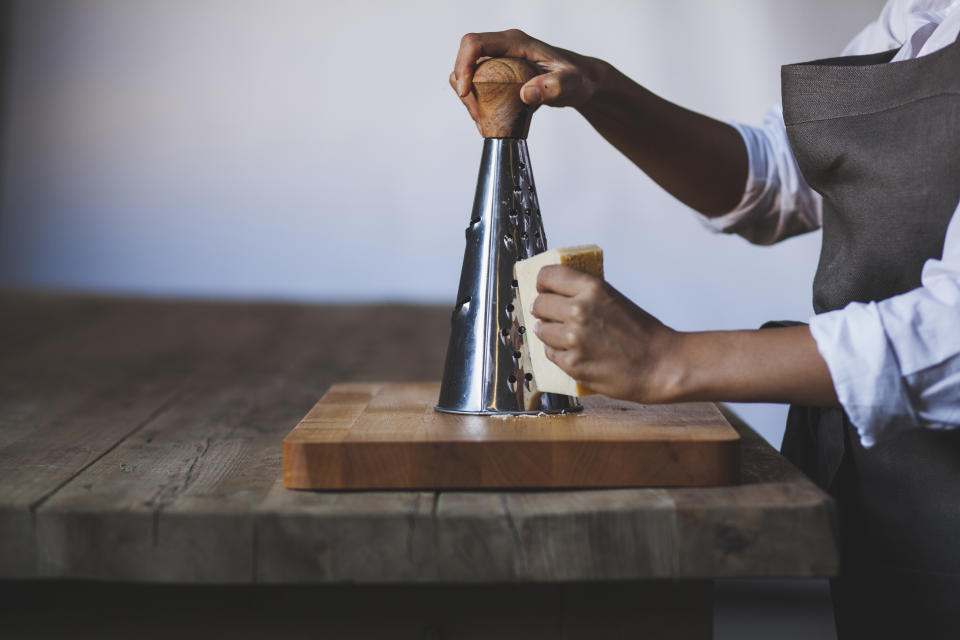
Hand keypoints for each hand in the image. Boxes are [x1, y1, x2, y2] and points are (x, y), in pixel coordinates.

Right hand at [449, 29, 604, 126]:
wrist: (579, 82)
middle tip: (479, 117)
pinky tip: (489, 121)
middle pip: (465, 61)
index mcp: (515, 43)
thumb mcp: (570, 83)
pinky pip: (477, 86)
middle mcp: (502, 48)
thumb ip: (552, 87)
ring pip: (468, 75)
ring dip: (469, 100)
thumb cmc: (576, 78)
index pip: (475, 43)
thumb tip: (526, 93)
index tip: (465, 92)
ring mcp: (499, 61)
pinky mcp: (498, 74)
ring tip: (484, 122)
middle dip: (464, 90)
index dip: (463, 65)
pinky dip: (477, 104)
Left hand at [530, 265, 682, 402]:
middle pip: (539, 304)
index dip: (542, 283)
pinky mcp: (572, 363)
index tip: (543, 288)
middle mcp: (579, 311)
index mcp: (592, 289)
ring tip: (566, 336)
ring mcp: (573, 338)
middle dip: (543, 310)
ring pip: (541, 330)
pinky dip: (558, 352)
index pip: (548, 275)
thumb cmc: (643, 334)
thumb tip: (558, 293)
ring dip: (549, 332)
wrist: (660, 364)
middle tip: (551, 315)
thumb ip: (585, 293)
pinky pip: (550, 353)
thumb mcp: (613, 298)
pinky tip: (574, 351)